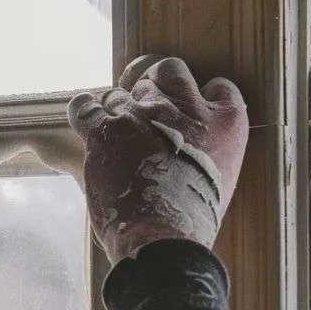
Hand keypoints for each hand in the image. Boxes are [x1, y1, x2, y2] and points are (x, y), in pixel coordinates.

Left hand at [67, 56, 248, 262]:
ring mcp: (144, 114)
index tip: (193, 110)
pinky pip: (86, 106)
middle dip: (156, 87)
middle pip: (167, 72)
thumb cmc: (192, 218)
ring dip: (120, 108)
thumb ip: (209, 148)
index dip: (203, 95)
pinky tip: (87, 116)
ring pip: (125, 90)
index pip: (218, 86)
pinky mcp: (106, 130)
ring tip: (119, 135)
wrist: (160, 237)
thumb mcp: (221, 178)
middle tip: (148, 111)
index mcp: (226, 121)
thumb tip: (189, 141)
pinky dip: (84, 110)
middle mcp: (186, 108)